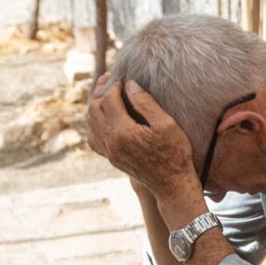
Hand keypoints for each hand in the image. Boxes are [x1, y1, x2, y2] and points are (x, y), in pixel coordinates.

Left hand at [85, 80, 198, 197]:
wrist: (173, 185)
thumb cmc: (175, 153)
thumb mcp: (166, 124)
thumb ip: (146, 103)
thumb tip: (129, 84)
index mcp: (124, 133)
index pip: (109, 100)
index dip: (115, 86)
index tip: (125, 79)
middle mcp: (112, 143)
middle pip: (94, 109)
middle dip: (101, 92)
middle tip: (113, 82)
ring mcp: (109, 153)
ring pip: (90, 123)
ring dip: (96, 106)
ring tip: (108, 95)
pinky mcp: (111, 159)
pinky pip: (93, 138)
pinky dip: (94, 123)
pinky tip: (105, 117)